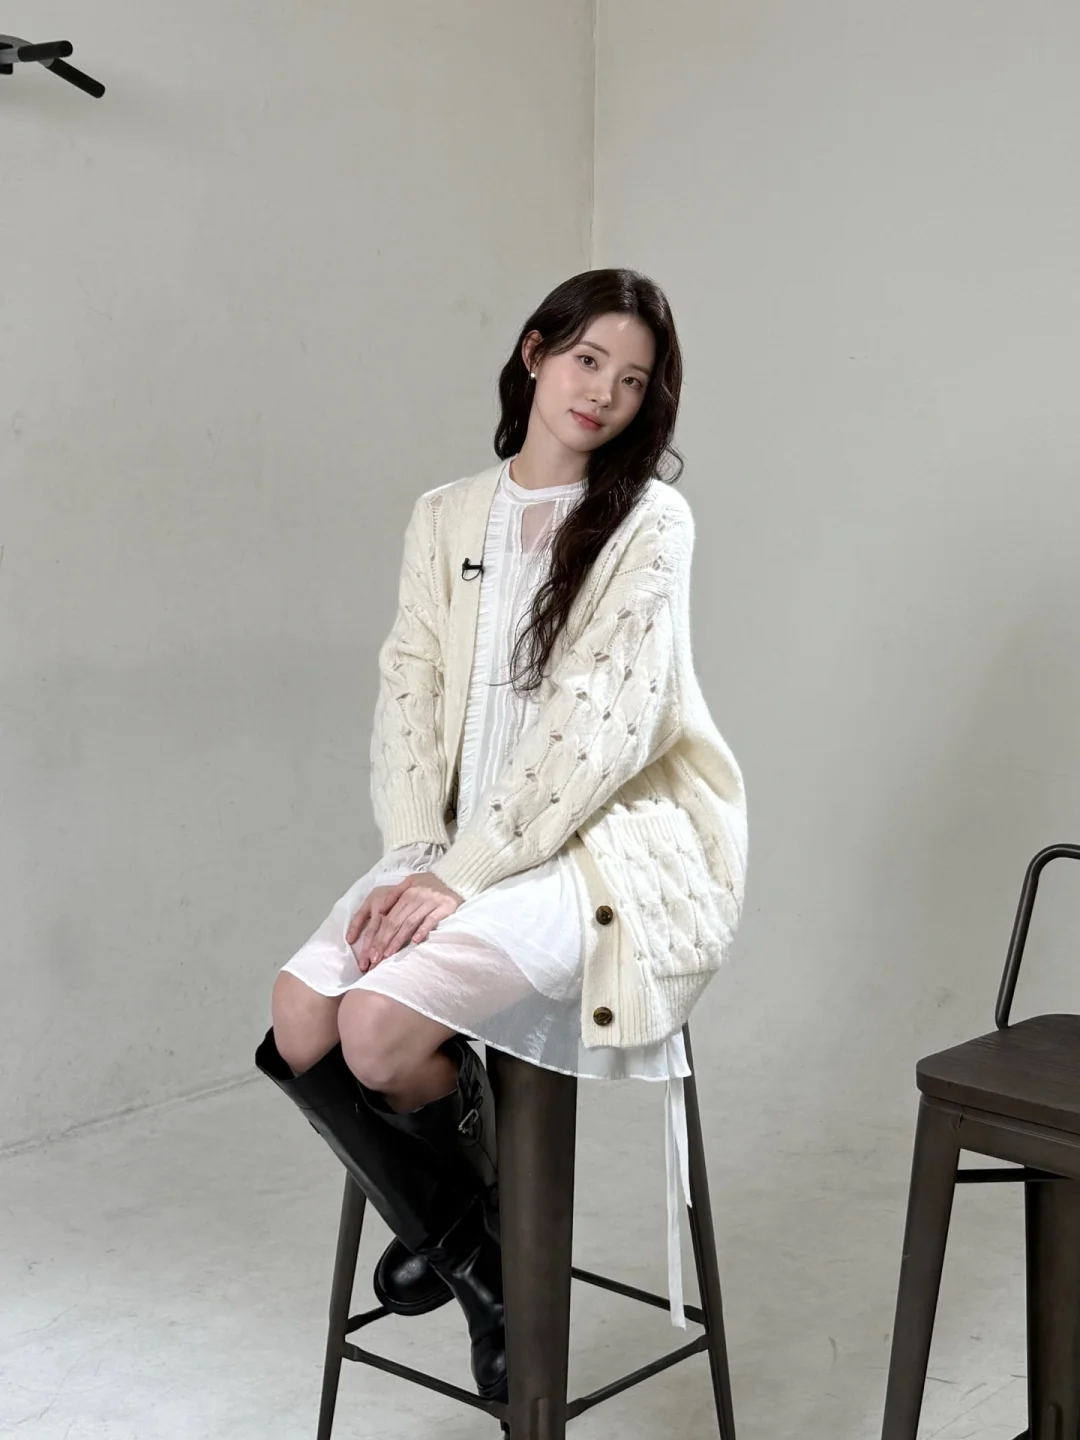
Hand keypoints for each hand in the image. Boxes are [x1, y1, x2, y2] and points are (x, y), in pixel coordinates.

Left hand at [346, 872, 462, 971]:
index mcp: (407, 893)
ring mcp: (430, 903)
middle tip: (375, 957)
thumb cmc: (430, 882)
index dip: (379, 934)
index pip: (389, 918)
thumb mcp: (410, 881)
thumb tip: (381, 911)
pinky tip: (416, 941)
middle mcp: (416, 898)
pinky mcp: (444, 907)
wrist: (455, 877)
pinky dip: (423, 930)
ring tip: (389, 953)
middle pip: (396, 922)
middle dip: (384, 941)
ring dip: (399, 939)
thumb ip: (395, 894)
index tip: (371, 951)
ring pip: (410, 923)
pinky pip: (431, 920)